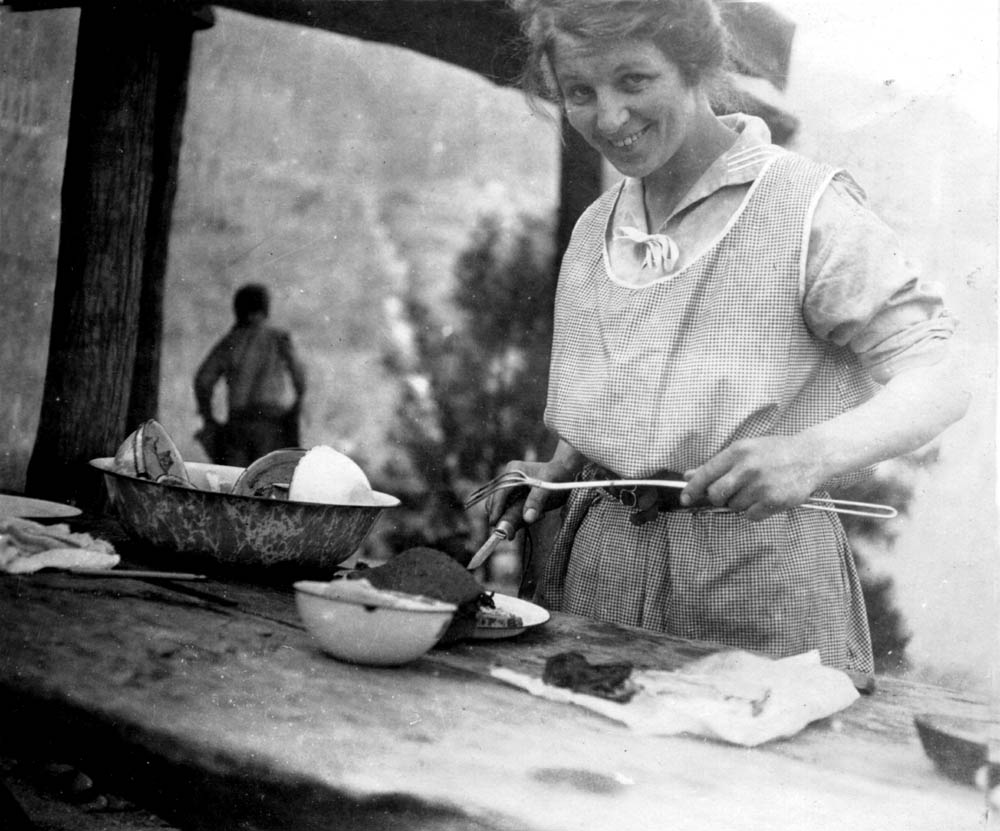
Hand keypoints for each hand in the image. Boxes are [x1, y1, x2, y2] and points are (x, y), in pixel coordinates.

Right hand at [485, 459, 573, 526]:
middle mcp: (508, 479)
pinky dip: (520, 517)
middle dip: (505, 517)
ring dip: (515, 519)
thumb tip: (527, 518)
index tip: (495, 524)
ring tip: (539, 516)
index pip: (499, 493)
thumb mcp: (548, 489)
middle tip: (514, 532)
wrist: (565, 474)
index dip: (496, 509)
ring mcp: (510, 488)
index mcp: (513, 471)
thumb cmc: (557, 478)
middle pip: (497, 502)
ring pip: (503, 509)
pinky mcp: (514, 496)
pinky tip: (539, 514)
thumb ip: (536, 502)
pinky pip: (511, 511)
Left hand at [680, 434, 826, 521]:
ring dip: (740, 503)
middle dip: (717, 498)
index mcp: (738, 452)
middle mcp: (747, 468)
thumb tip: (689, 476)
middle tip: (729, 494)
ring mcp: (761, 485)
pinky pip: (750, 516)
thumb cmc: (775, 452)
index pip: (706, 474)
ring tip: (755, 490)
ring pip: (734, 506)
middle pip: (716, 495)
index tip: (685, 498)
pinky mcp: (774, 501)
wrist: (811, 455)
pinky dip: (753, 512)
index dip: (692, 489)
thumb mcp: (745, 450)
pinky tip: (764, 499)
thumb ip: (717, 465)